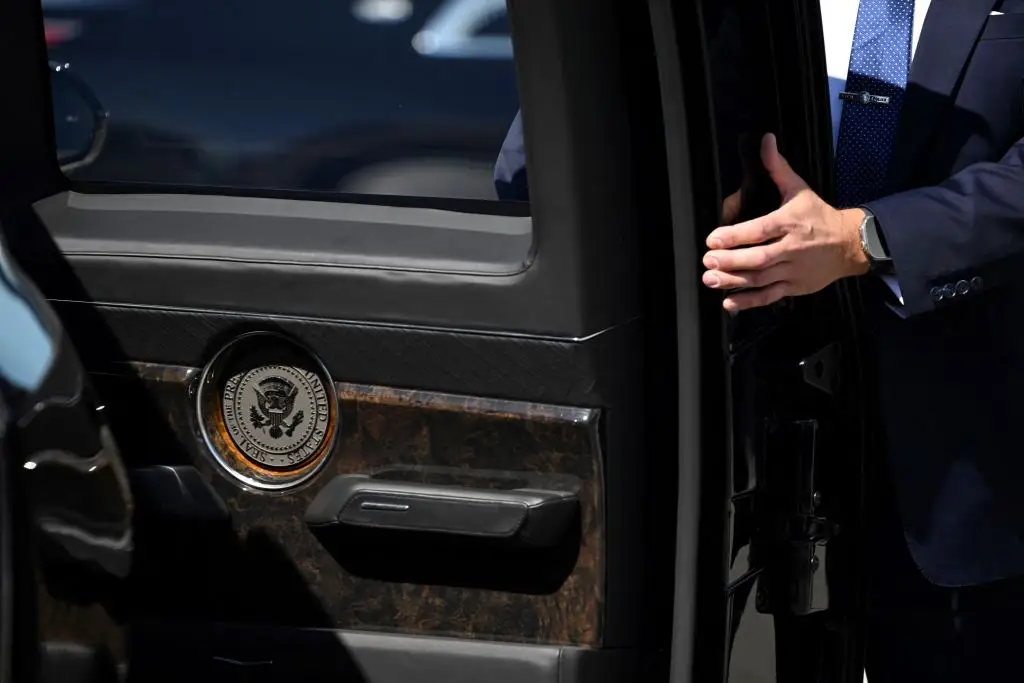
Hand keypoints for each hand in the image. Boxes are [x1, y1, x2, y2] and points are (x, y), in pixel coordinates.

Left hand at [702, 133, 868, 311]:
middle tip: (708, 261)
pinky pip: (770, 296)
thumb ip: (777, 167)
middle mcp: (792, 248)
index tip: (713, 239)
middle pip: (760, 258)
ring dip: (734, 281)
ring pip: (762, 279)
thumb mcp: (798, 188)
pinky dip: (749, 301)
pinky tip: (729, 303)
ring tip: (711, 279)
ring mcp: (794, 269)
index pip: (761, 230)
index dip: (736, 236)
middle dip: (732, 261)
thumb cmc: (819, 216)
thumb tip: (765, 141)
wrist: (850, 244)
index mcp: (791, 222)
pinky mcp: (794, 286)